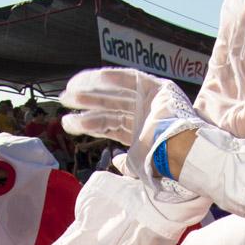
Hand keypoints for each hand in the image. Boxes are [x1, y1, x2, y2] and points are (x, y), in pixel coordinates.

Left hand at [60, 69, 202, 181]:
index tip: (70, 121)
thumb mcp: (138, 165)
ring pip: (116, 94)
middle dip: (87, 104)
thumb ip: (126, 163)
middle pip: (111, 106)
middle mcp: (145, 116)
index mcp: (140, 134)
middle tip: (64, 101)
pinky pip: (131, 79)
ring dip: (92, 93)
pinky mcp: (158, 88)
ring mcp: (152, 102)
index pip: (111, 124)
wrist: (180, 153)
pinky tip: (92, 80)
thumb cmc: (161, 163)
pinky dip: (112, 78)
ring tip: (69, 95)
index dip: (90, 121)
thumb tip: (117, 162)